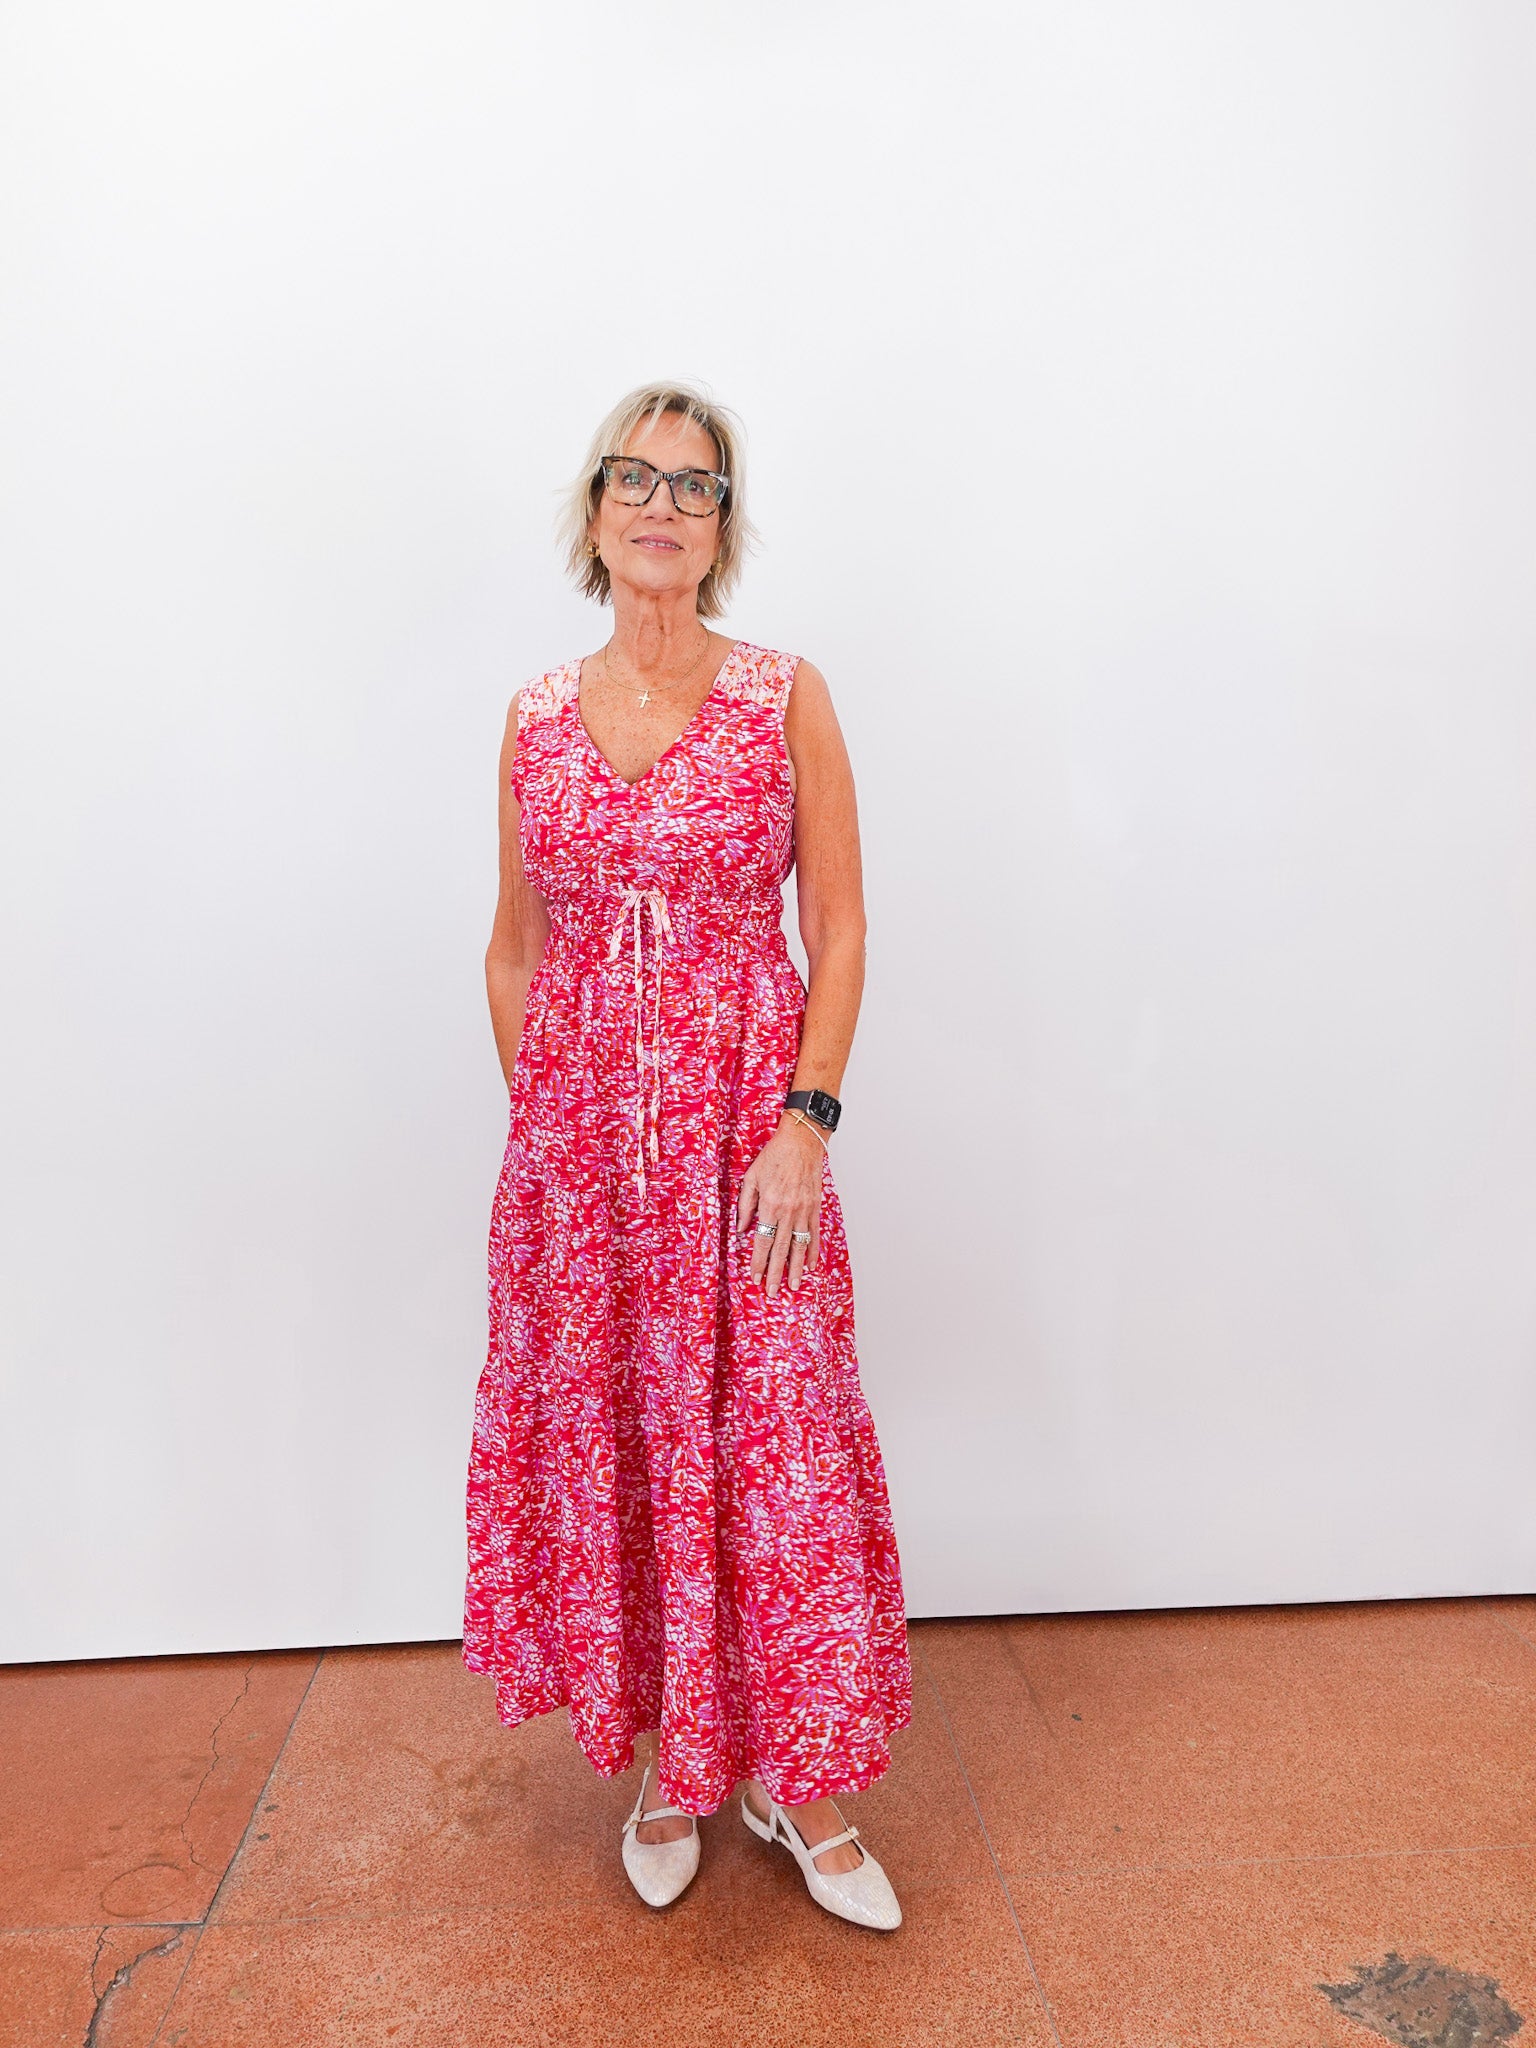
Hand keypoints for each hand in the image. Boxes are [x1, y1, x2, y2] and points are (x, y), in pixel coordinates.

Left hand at [735, 1116, 824, 1295]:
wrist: (802, 1141)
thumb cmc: (775, 1156)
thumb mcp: (751, 1177)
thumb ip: (745, 1205)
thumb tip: (740, 1230)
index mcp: (769, 1205)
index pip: (762, 1241)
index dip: (758, 1262)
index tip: (754, 1277)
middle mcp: (788, 1212)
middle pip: (781, 1250)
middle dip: (776, 1273)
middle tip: (773, 1292)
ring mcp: (804, 1211)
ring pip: (800, 1246)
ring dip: (797, 1268)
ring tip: (794, 1286)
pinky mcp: (815, 1208)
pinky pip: (814, 1234)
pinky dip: (813, 1251)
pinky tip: (811, 1265)